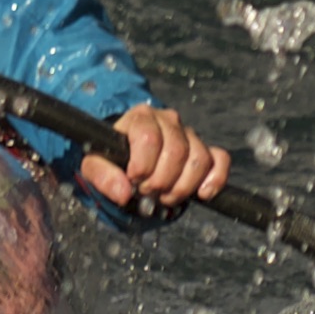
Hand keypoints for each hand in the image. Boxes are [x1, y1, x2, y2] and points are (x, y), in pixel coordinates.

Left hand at [80, 102, 228, 214]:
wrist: (127, 157)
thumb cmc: (111, 158)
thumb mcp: (94, 165)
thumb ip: (102, 175)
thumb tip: (124, 192)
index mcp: (140, 117)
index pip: (149, 139)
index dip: (142, 167)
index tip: (133, 179)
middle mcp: (168, 120)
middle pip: (176, 152)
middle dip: (161, 182)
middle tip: (147, 192)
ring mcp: (189, 134)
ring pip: (199, 159)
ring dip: (182, 187)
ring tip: (165, 196)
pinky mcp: (205, 149)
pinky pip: (220, 160)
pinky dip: (215, 179)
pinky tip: (201, 194)